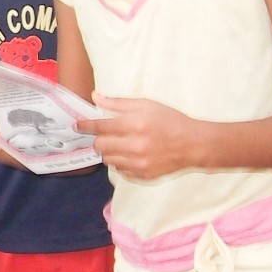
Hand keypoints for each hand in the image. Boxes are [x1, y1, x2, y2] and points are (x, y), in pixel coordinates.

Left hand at [78, 95, 198, 180]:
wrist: (194, 144)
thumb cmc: (170, 120)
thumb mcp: (146, 105)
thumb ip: (118, 103)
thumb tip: (96, 97)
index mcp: (135, 124)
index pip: (100, 127)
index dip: (85, 126)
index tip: (77, 125)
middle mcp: (135, 145)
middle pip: (100, 145)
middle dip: (98, 139)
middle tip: (104, 135)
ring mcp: (139, 163)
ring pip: (108, 160)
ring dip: (108, 151)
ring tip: (119, 144)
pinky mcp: (143, 175)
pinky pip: (120, 170)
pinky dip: (120, 162)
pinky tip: (130, 154)